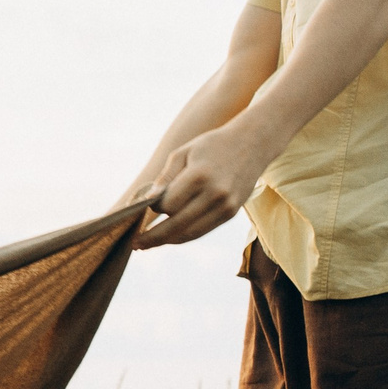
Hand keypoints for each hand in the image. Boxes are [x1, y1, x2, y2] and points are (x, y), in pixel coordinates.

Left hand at [137, 120, 277, 248]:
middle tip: (135, 244)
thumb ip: (165, 178)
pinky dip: (184, 236)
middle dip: (154, 237)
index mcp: (200, 176)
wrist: (252, 144)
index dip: (154, 209)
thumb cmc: (211, 146)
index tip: (146, 206)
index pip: (169, 205)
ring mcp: (226, 206)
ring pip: (191, 232)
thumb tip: (147, 202)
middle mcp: (215, 194)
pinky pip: (203, 231)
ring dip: (167, 241)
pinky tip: (168, 238)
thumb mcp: (183, 153)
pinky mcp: (231, 213)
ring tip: (147, 245)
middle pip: (178, 225)